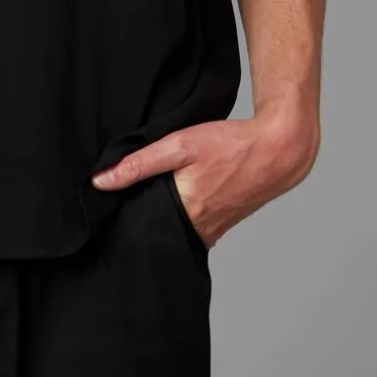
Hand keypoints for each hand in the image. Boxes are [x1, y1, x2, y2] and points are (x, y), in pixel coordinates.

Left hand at [89, 104, 319, 249]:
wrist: (277, 150)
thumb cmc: (230, 145)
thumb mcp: (180, 145)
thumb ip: (139, 164)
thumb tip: (100, 182)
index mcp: (184, 213)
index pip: (140, 226)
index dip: (122, 217)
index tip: (105, 210)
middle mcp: (199, 230)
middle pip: (157, 231)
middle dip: (139, 220)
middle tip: (120, 205)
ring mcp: (212, 230)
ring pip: (174, 231)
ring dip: (160, 219)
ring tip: (144, 201)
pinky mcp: (221, 225)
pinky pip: (192, 228)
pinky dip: (179, 218)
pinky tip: (172, 200)